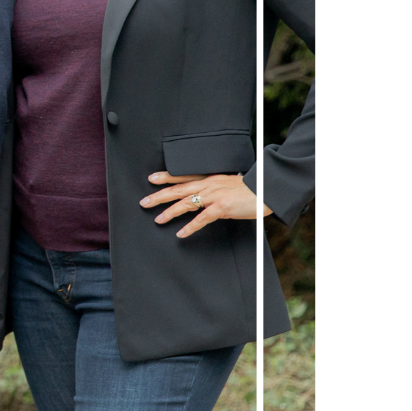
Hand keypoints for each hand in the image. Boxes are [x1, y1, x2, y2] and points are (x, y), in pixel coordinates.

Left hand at [142, 171, 271, 237]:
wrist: (267, 190)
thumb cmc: (249, 189)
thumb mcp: (228, 184)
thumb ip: (214, 189)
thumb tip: (203, 197)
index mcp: (209, 179)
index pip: (183, 176)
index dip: (166, 177)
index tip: (151, 178)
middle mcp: (208, 185)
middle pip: (178, 189)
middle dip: (160, 196)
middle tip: (144, 202)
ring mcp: (214, 196)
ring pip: (186, 203)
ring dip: (170, 212)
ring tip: (158, 219)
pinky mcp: (221, 207)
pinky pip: (201, 219)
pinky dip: (190, 227)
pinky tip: (180, 233)